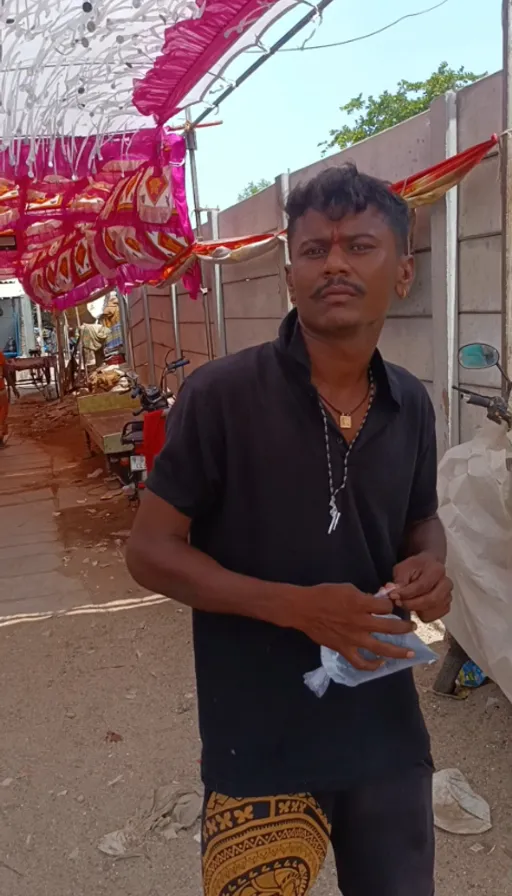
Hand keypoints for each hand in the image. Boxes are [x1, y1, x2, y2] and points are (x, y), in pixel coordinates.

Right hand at [295, 583, 416, 671]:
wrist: (303, 609)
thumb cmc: (324, 594)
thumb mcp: (347, 588)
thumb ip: (364, 597)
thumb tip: (376, 602)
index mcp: (361, 603)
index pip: (386, 606)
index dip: (392, 605)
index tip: (393, 606)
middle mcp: (361, 622)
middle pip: (391, 627)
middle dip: (405, 628)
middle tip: (412, 628)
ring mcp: (353, 638)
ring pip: (381, 648)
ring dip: (398, 651)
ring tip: (410, 653)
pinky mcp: (344, 649)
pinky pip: (361, 663)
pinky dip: (372, 666)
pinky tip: (381, 664)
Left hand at [393, 552, 451, 622]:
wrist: (427, 567)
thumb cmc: (414, 567)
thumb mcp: (403, 568)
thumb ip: (398, 580)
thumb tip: (392, 591)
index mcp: (437, 570)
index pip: (422, 586)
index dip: (406, 593)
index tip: (393, 595)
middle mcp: (446, 583)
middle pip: (431, 600)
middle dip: (412, 604)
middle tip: (398, 602)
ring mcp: (448, 596)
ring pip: (432, 610)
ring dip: (416, 610)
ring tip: (405, 603)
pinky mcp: (445, 606)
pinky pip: (434, 616)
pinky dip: (422, 614)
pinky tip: (415, 606)